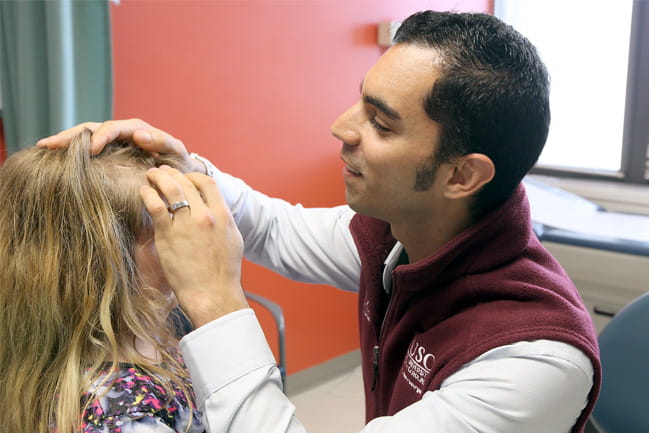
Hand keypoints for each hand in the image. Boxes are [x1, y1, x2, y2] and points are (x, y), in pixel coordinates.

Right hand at [36, 118, 204, 172]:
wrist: (183, 173)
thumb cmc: (181, 165)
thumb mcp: (177, 154)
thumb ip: (163, 143)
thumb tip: (139, 134)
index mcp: (138, 130)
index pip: (113, 128)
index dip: (101, 137)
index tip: (91, 150)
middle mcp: (123, 132)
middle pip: (92, 128)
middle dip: (70, 136)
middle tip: (49, 144)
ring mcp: (114, 143)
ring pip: (85, 137)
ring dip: (65, 141)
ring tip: (44, 147)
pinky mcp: (110, 154)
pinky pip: (88, 149)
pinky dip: (72, 152)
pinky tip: (54, 157)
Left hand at [140, 166, 247, 326]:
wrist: (213, 294)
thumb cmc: (223, 273)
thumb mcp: (232, 241)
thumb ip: (224, 222)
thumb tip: (217, 211)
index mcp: (223, 216)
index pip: (207, 182)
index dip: (193, 175)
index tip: (183, 178)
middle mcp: (206, 216)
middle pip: (186, 182)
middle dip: (171, 173)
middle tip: (161, 172)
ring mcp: (187, 225)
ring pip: (171, 188)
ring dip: (158, 177)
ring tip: (150, 176)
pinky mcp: (168, 235)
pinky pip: (155, 206)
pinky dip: (148, 194)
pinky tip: (143, 193)